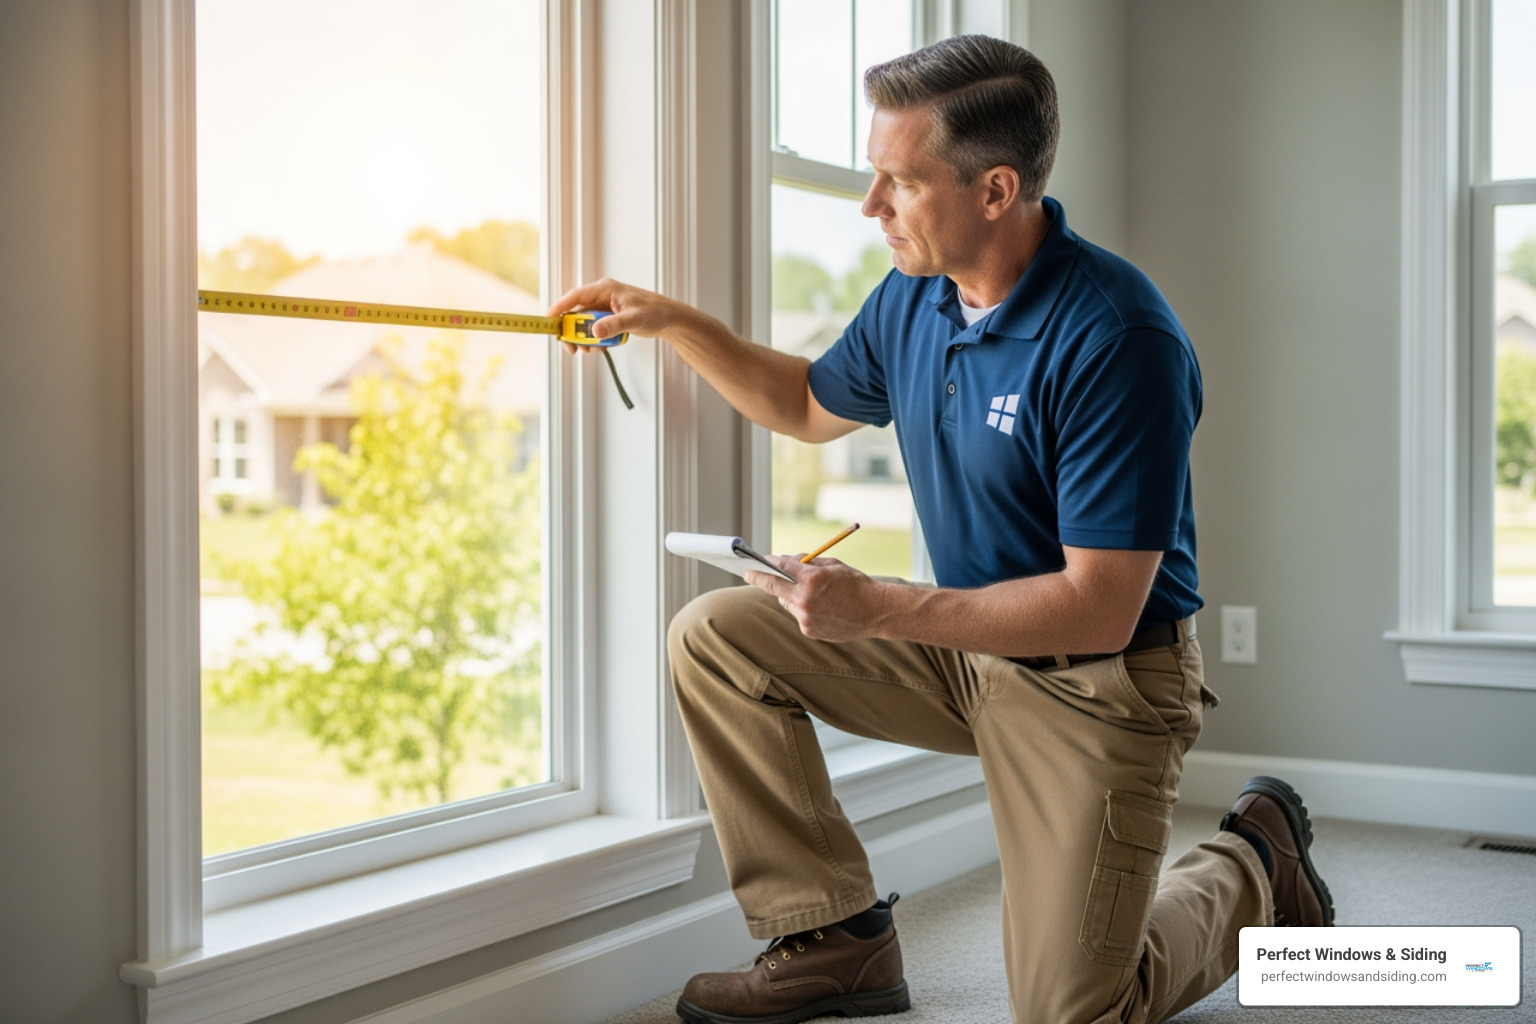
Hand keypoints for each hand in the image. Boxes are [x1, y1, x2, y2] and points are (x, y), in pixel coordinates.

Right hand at [547, 278, 690, 354]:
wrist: (668, 319)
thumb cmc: (655, 312)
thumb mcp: (634, 319)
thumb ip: (614, 325)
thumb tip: (595, 332)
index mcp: (605, 289)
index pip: (576, 296)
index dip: (560, 307)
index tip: (549, 319)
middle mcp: (602, 296)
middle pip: (576, 313)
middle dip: (572, 332)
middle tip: (572, 349)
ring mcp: (604, 307)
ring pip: (584, 323)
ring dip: (584, 339)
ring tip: (593, 351)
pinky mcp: (608, 317)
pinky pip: (593, 329)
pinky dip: (594, 340)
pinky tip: (603, 348)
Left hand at [744, 554, 887, 642]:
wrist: (876, 612)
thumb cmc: (856, 584)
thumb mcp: (834, 565)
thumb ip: (809, 564)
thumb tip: (788, 562)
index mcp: (812, 579)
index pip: (781, 567)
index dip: (768, 563)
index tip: (757, 561)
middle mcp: (805, 599)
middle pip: (774, 587)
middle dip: (760, 579)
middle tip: (749, 573)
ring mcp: (806, 617)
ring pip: (786, 602)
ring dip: (789, 594)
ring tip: (805, 591)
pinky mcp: (809, 630)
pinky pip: (798, 615)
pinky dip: (803, 608)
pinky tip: (819, 606)